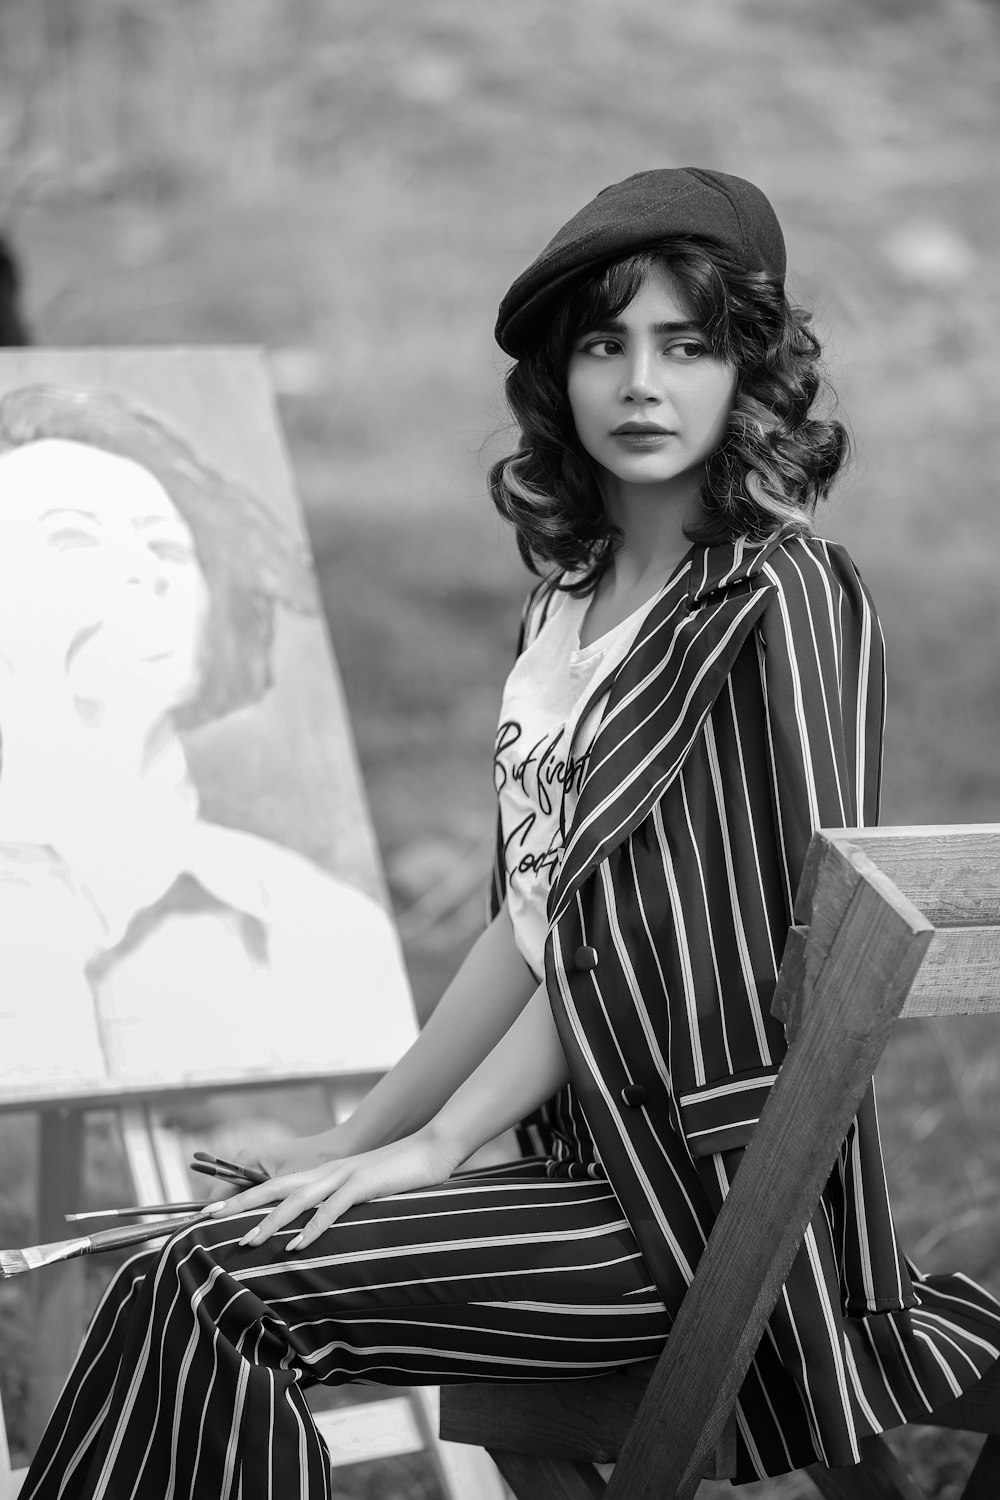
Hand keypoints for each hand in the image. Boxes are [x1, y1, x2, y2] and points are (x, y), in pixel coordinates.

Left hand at [203, 1127, 461, 1252]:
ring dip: (270, 1222)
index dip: (243, 1198)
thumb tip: (317, 1230)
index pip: (273, 1186)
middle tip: (208, 1220)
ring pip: (297, 1200)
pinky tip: (298, 1246)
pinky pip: (332, 1209)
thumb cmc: (398, 1174)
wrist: (432, 1149)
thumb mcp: (362, 1190)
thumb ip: (339, 1204)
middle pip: (273, 1189)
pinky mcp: (363, 1185)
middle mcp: (325, 1173)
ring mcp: (343, 1177)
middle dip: (239, 1205)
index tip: (212, 1212)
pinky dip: (313, 1228)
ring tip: (247, 1242)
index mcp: (322, 1175)